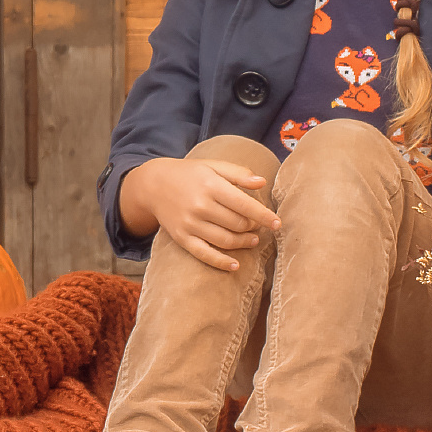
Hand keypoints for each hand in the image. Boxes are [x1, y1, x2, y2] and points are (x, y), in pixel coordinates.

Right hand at [118, 156, 279, 272]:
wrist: (153, 184)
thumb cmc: (190, 174)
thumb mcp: (213, 166)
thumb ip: (238, 173)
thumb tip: (262, 183)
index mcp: (210, 185)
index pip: (244, 204)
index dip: (264, 215)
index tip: (277, 223)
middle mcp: (200, 206)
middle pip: (237, 224)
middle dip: (253, 227)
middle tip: (258, 225)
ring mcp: (190, 224)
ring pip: (225, 240)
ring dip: (243, 243)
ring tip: (252, 239)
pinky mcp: (181, 238)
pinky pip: (204, 254)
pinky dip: (222, 262)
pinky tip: (235, 265)